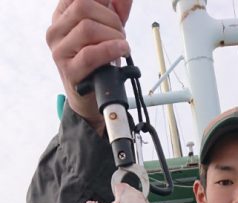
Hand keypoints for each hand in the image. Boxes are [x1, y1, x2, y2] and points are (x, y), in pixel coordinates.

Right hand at [46, 0, 132, 133]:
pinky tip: (121, 50)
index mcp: (62, 15)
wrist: (92, 98)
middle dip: (110, 19)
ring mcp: (60, 51)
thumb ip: (115, 10)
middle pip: (83, 6)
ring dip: (113, 35)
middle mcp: (56, 30)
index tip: (117, 12)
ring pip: (87, 28)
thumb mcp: (107, 29)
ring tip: (121, 46)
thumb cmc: (99, 62)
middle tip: (120, 34)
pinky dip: (110, 50)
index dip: (103, 0)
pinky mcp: (69, 71)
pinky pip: (90, 54)